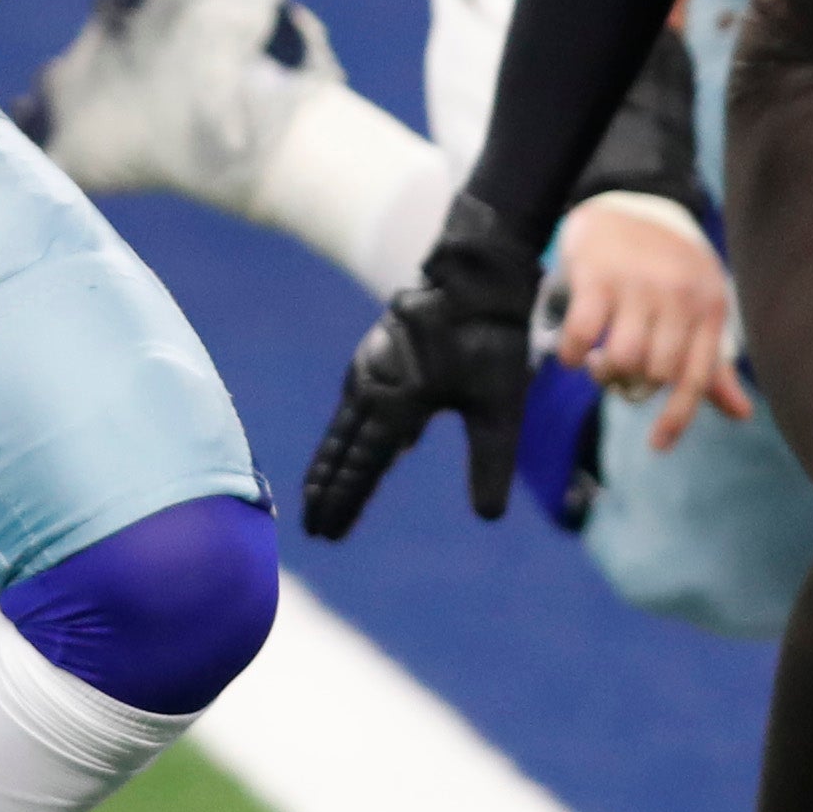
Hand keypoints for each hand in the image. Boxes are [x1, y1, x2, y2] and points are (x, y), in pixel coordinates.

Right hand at [302, 210, 540, 537]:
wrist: (477, 279)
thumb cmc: (491, 343)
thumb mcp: (500, 409)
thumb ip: (491, 464)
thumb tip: (489, 519)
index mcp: (397, 405)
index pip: (363, 466)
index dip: (345, 501)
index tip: (327, 532)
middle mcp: (373, 387)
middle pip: (342, 450)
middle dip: (328, 489)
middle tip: (312, 526)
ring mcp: (369, 367)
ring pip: (343, 425)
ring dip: (331, 460)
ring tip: (319, 491)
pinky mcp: (376, 353)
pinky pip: (354, 402)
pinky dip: (348, 431)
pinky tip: (359, 442)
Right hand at [552, 195, 749, 452]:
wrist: (628, 202)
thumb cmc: (668, 268)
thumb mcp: (699, 307)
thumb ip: (713, 362)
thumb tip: (742, 413)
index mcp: (710, 308)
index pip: (698, 376)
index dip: (677, 417)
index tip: (657, 445)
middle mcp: (679, 297)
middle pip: (655, 373)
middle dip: (633, 385)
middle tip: (621, 374)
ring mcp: (638, 285)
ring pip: (622, 359)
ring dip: (604, 373)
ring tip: (600, 362)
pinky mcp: (598, 276)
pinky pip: (584, 336)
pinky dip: (573, 355)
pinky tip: (574, 352)